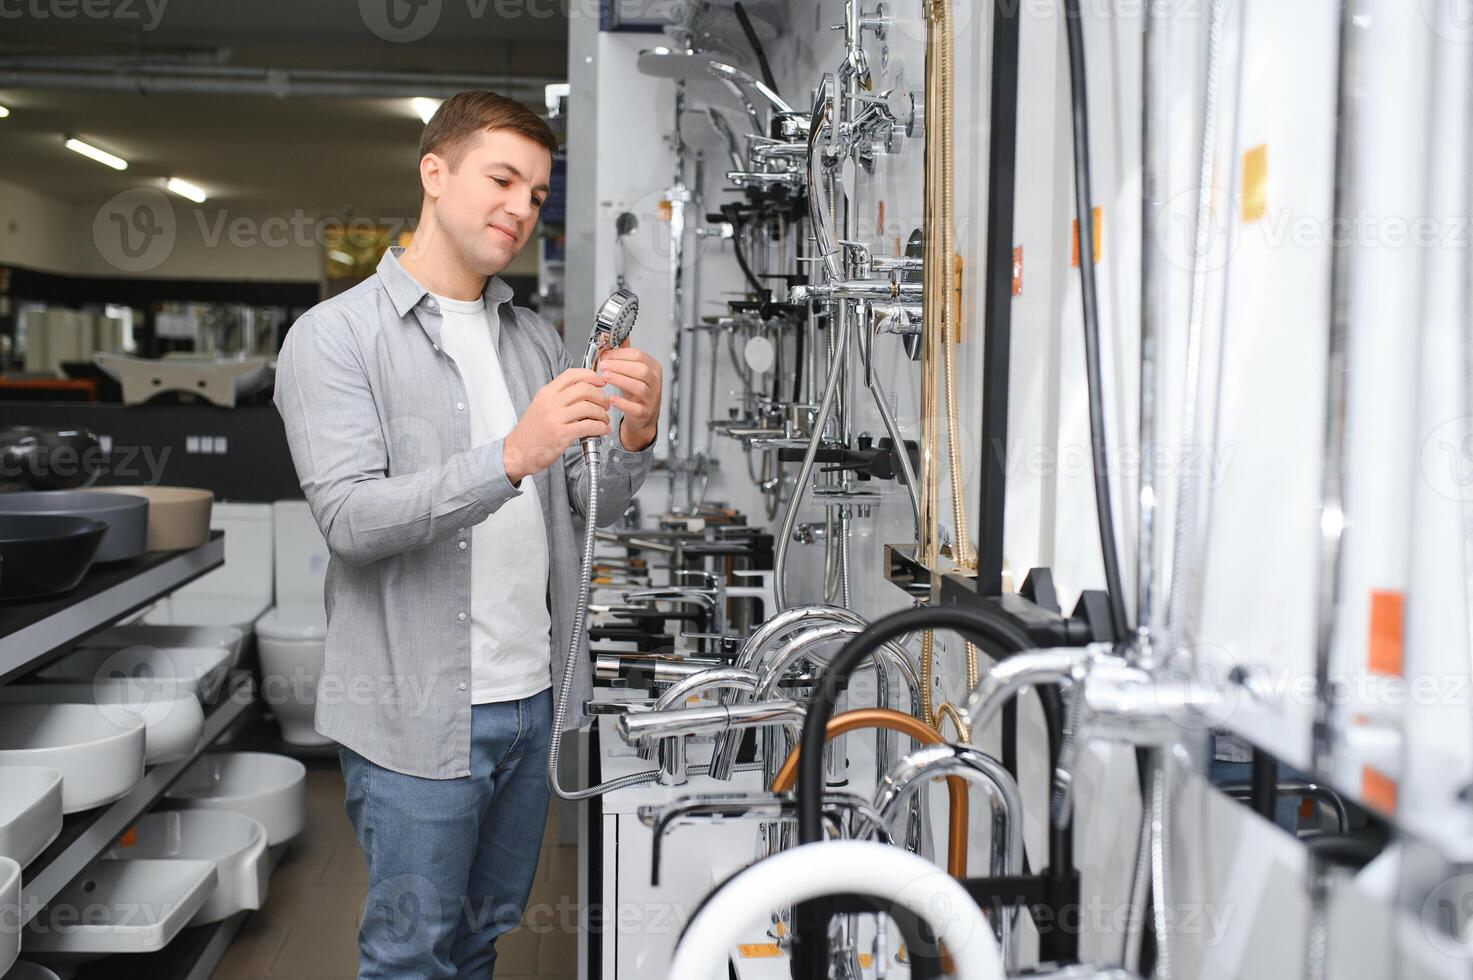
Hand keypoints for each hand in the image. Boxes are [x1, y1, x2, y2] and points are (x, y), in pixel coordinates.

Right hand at [503, 368, 610, 484]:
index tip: (601, 382)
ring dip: (602, 413)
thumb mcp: (541, 406)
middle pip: (584, 389)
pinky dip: (600, 427)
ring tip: (604, 419)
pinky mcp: (561, 434)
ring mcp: (555, 418)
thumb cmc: (530, 433)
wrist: (517, 452)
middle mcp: (550, 403)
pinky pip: (588, 426)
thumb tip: (584, 392)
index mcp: (546, 393)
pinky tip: (603, 430)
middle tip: (605, 404)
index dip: (591, 376)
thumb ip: (559, 398)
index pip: (571, 375)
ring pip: (588, 407)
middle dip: (600, 396)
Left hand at [597, 340, 661, 450]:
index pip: (638, 355)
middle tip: (604, 365)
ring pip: (640, 387)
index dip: (620, 354)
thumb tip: (609, 336)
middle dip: (620, 366)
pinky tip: (611, 398)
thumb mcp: (632, 370)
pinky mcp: (646, 413)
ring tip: (605, 377)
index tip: (605, 354)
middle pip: (641, 369)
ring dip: (621, 380)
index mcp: (653, 367)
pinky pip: (636, 408)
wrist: (642, 417)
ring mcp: (652, 398)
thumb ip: (623, 353)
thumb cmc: (636, 392)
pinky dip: (623, 403)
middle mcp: (655, 382)